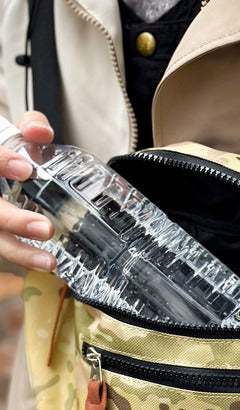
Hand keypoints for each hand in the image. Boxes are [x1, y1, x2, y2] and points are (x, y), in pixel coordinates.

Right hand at [0, 110, 54, 270]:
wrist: (1, 175)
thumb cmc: (5, 158)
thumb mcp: (12, 136)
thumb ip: (28, 129)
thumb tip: (40, 132)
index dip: (0, 163)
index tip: (26, 170)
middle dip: (14, 221)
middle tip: (45, 229)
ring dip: (19, 252)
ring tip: (49, 262)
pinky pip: (3, 247)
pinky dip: (22, 258)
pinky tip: (46, 265)